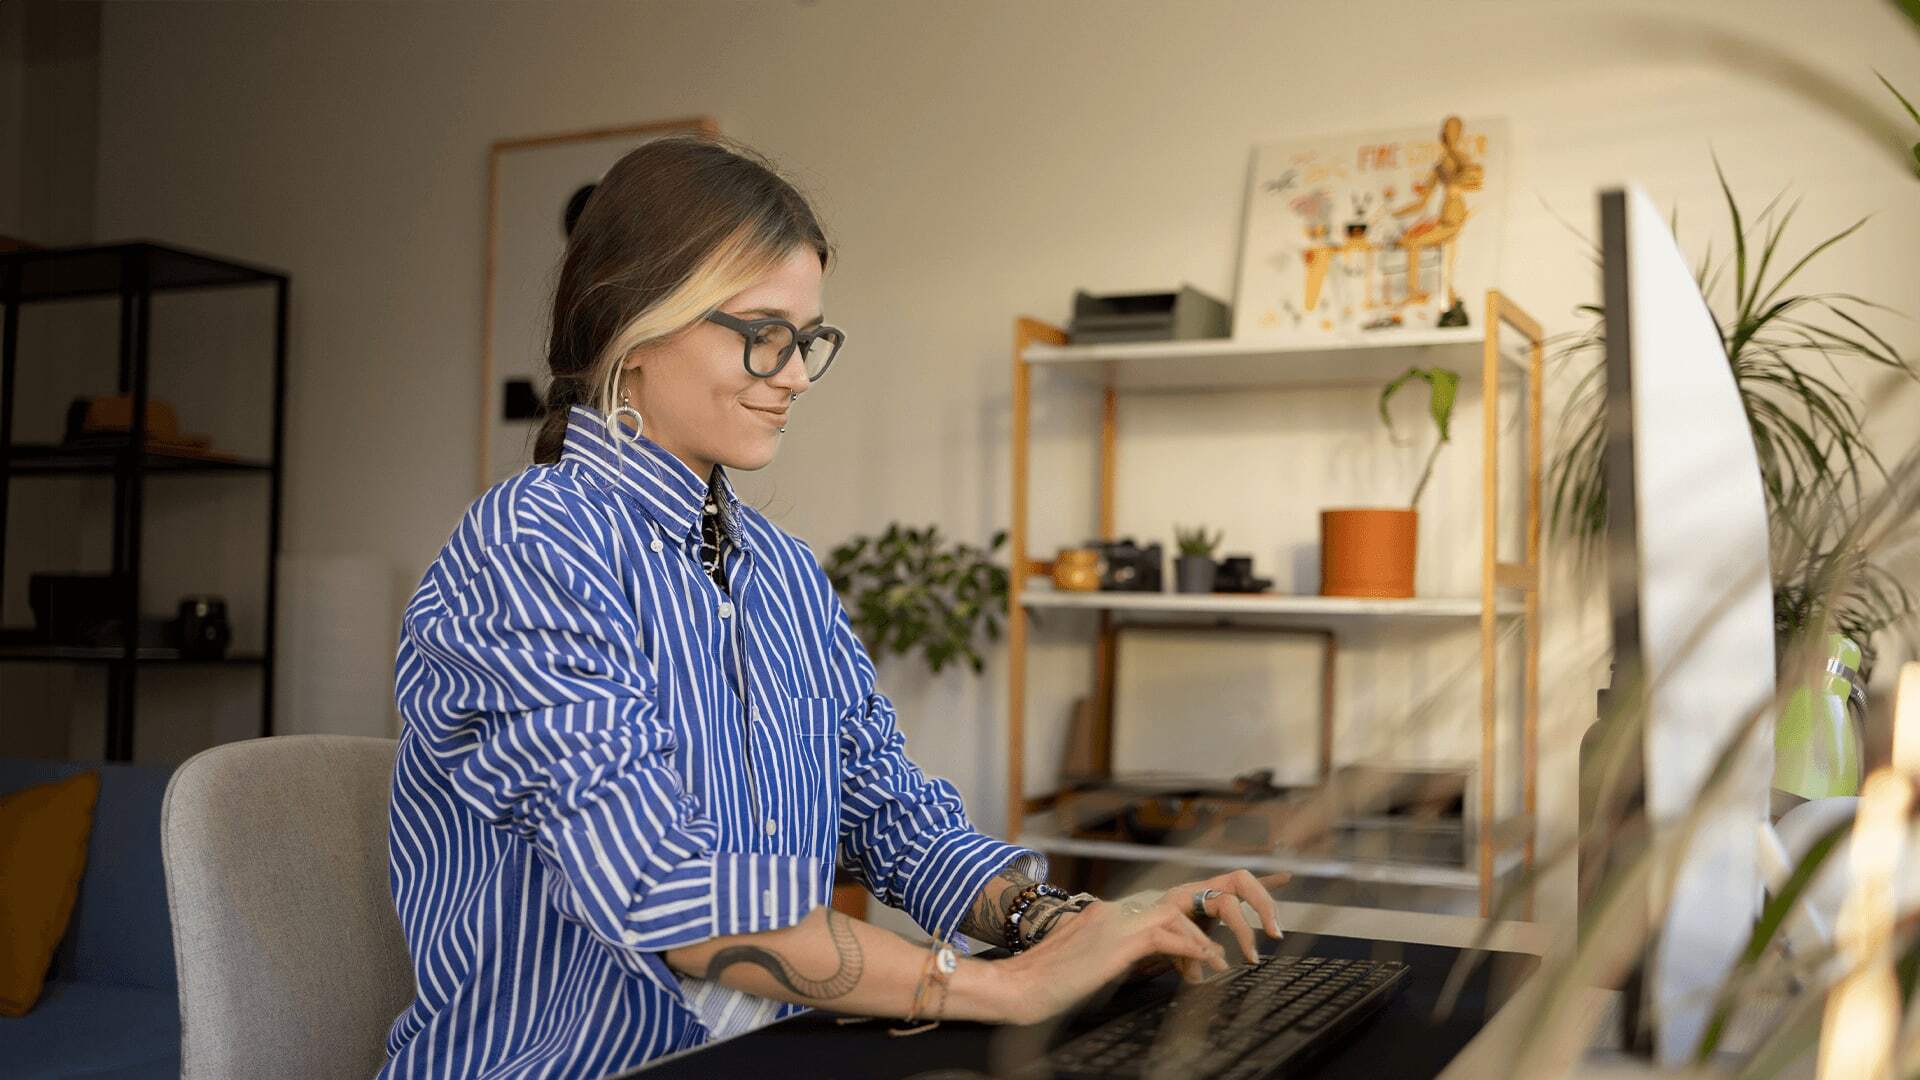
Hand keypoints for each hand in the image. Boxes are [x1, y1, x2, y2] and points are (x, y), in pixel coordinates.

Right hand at [993, 869, 1288, 1025]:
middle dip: (1237, 902)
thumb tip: (1160, 962)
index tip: (1260, 898)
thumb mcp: (1096, 966)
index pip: (1178, 899)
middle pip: (1192, 891)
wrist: (1017, 988)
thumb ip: (1127, 955)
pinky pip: (1171, 937)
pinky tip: (1210, 967)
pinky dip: (1196, 950)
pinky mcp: (1118, 942)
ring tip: (1234, 963)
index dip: (1220, 897)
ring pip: (1186, 911)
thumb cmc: (1049, 984)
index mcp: (1116, 913)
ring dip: (1217, 937)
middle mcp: (1121, 909)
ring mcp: (1119, 921)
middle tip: (1267, 929)